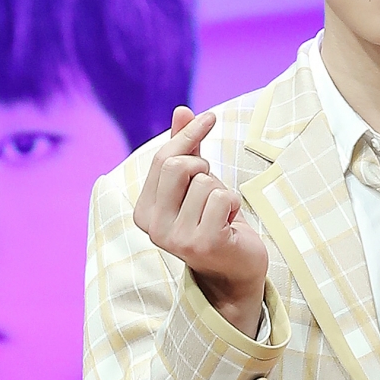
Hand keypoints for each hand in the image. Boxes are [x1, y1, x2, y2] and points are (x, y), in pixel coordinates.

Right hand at [133, 105, 267, 335]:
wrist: (236, 268)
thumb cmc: (215, 222)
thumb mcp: (197, 183)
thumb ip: (187, 149)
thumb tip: (181, 110)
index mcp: (144, 212)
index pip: (162, 159)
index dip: (188, 136)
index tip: (210, 117)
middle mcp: (153, 227)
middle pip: (178, 166)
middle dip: (204, 168)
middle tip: (213, 189)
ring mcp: (176, 238)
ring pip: (204, 182)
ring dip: (221, 192)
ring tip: (221, 215)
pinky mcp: (202, 244)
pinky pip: (221, 197)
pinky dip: (232, 204)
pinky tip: (229, 223)